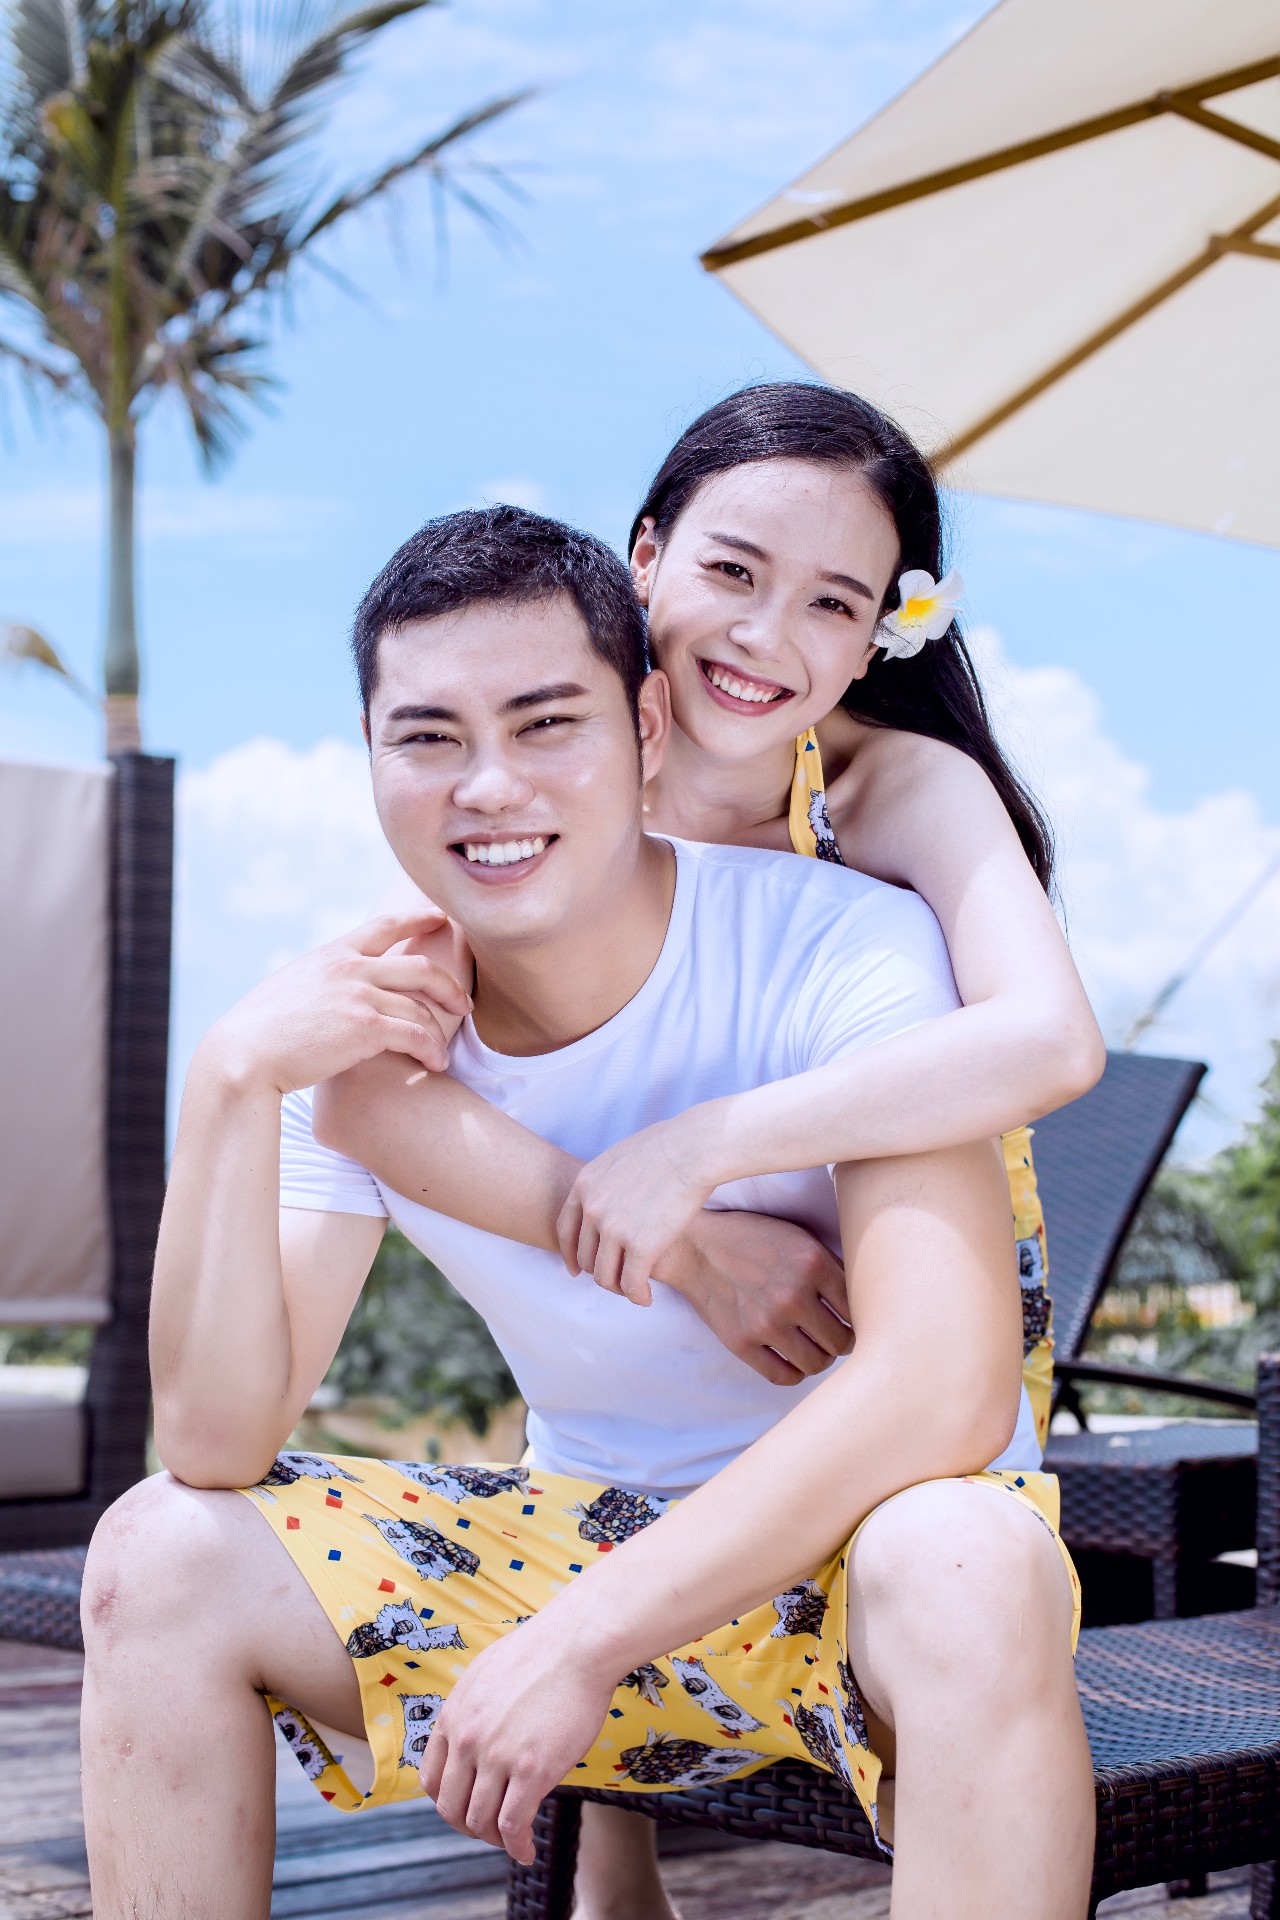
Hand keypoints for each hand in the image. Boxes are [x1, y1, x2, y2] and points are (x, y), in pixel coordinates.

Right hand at [199, 908, 471, 1097]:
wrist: (244, 1055)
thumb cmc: (261, 1032)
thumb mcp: (292, 989)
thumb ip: (321, 981)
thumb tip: (332, 987)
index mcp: (332, 955)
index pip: (384, 926)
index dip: (417, 918)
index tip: (440, 917)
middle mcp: (349, 968)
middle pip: (419, 966)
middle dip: (448, 985)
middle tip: (462, 1003)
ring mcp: (359, 995)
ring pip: (420, 1007)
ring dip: (438, 1032)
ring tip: (442, 1053)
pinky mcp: (365, 1027)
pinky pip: (415, 1034)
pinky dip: (431, 1050)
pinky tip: (435, 1064)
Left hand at [419, 1616, 615, 1864]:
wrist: (577, 1643)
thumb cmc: (541, 1653)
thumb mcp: (486, 1675)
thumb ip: (472, 1710)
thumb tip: (472, 1734)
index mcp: (453, 1716)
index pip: (431, 1780)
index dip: (448, 1802)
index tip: (467, 1807)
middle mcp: (467, 1740)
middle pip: (451, 1808)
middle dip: (468, 1826)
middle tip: (491, 1829)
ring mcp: (497, 1756)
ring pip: (480, 1821)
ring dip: (495, 1839)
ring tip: (513, 1840)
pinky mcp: (532, 1770)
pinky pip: (514, 1824)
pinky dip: (518, 1846)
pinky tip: (527, 1851)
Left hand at [556, 1111, 717, 1303]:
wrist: (692, 1149)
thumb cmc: (668, 1146)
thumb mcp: (620, 1157)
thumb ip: (607, 1180)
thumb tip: (613, 1192)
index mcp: (584, 1185)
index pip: (564, 1231)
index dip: (570, 1255)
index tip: (577, 1270)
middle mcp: (592, 1209)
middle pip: (585, 1257)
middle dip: (600, 1272)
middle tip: (618, 1279)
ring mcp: (614, 1229)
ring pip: (604, 1276)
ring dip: (618, 1288)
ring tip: (634, 1290)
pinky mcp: (641, 1246)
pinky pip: (631, 1283)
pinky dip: (637, 1295)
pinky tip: (646, 1298)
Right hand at [657, 1210, 851, 1385]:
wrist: (695, 1247)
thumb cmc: (752, 1240)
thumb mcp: (798, 1238)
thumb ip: (830, 1268)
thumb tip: (862, 1303)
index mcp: (813, 1263)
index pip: (857, 1309)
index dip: (859, 1319)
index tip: (852, 1321)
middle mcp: (792, 1294)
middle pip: (841, 1341)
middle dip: (842, 1341)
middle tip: (834, 1336)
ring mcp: (766, 1322)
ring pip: (816, 1363)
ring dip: (820, 1358)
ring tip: (813, 1347)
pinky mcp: (742, 1342)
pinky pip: (783, 1376)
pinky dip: (794, 1373)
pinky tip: (792, 1359)